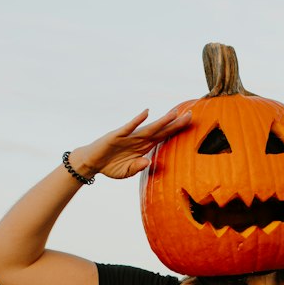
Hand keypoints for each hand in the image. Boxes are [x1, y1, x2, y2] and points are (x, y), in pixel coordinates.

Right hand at [73, 105, 192, 180]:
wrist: (92, 162)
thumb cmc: (111, 166)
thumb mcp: (126, 172)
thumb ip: (137, 167)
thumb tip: (148, 162)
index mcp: (143, 147)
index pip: (163, 136)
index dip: (176, 130)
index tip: (189, 123)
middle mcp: (139, 139)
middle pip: (161, 130)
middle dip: (175, 123)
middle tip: (191, 114)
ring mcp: (129, 136)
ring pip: (149, 127)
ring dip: (162, 121)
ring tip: (175, 113)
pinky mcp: (117, 135)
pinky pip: (129, 127)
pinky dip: (137, 120)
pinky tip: (146, 112)